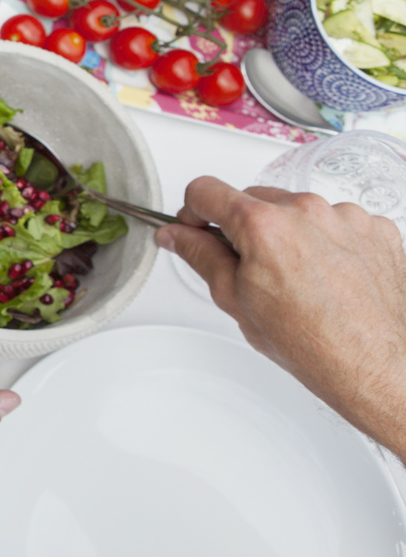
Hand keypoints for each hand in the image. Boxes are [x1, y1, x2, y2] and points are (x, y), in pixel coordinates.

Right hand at [163, 178, 405, 446]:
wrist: (375, 365)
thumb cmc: (312, 342)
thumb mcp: (236, 300)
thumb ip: (201, 256)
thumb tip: (179, 236)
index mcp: (264, 225)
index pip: (206, 191)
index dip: (193, 212)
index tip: (196, 227)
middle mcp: (307, 210)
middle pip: (255, 199)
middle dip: (244, 228)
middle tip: (250, 269)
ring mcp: (347, 217)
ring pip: (298, 211)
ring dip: (289, 234)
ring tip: (299, 280)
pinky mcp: (377, 229)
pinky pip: (338, 222)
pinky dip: (329, 242)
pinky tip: (330, 277)